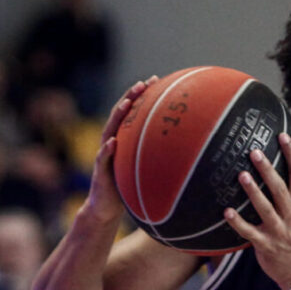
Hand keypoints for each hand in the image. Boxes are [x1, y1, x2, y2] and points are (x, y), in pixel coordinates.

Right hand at [84, 76, 157, 222]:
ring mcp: (105, 155)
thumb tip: (190, 151)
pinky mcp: (100, 172)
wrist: (106, 209)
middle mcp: (113, 143)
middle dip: (131, 96)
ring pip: (110, 130)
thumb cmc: (128, 189)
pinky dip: (107, 150)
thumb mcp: (146, 170)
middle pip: (121, 114)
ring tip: (128, 102)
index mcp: (124, 140)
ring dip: (118, 115)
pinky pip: (103, 159)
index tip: (157, 80)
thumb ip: (159, 158)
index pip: (133, 113)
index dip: (143, 96)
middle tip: (144, 83)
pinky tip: (113, 142)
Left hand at [224, 132, 290, 289]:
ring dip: (253, 193)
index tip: (283, 136)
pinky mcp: (266, 245)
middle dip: (268, 170)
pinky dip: (238, 223)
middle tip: (255, 152)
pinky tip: (226, 212)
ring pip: (266, 209)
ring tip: (241, 176)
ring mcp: (279, 231)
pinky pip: (250, 233)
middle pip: (281, 189)